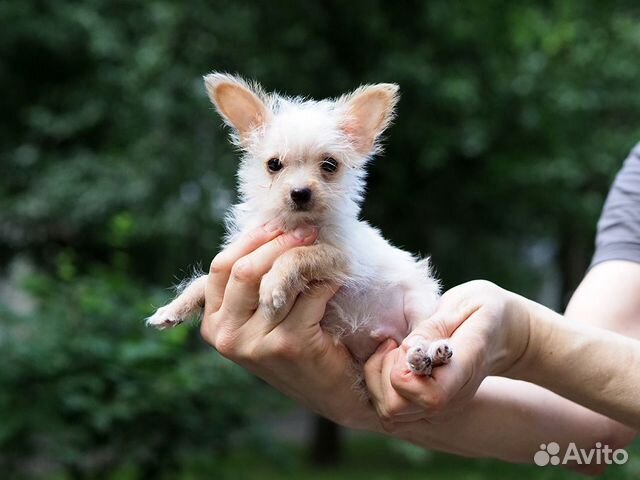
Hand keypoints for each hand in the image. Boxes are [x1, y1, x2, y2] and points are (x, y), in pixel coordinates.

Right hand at [199, 223, 379, 429]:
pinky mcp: (289, 345)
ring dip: (306, 257)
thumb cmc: (298, 341)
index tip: (280, 225)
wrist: (333, 390)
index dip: (253, 240)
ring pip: (277, 278)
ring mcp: (255, 344)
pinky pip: (310, 293)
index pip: (222, 266)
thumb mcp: (262, 314)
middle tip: (309, 232)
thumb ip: (251, 282)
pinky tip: (338, 278)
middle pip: (245, 269)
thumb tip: (264, 223)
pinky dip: (328, 280)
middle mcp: (226, 336)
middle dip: (279, 243)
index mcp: (214, 323)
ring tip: (325, 249)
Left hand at [364, 280, 530, 425]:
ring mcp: (440, 406)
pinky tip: (393, 360)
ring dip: (377, 379)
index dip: (403, 372)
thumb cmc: (484, 312)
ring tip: (392, 350)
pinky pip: (390, 408)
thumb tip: (408, 348)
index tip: (404, 342)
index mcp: (463, 369)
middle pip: (396, 409)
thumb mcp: (467, 305)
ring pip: (389, 413)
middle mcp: (451, 397)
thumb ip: (436, 327)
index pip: (429, 396)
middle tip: (393, 344)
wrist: (504, 333)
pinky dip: (379, 384)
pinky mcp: (427, 406)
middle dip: (380, 374)